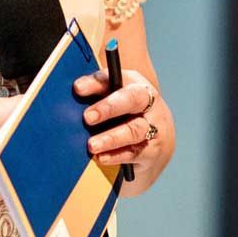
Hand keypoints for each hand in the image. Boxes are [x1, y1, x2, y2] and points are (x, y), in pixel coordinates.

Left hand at [73, 69, 172, 191]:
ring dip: (110, 138)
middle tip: (87, 117)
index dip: (97, 83)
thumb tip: (77, 88)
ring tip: (91, 145)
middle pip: (132, 99)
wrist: (159, 140)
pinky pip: (134, 153)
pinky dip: (116, 156)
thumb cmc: (128, 112)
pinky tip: (100, 158)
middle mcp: (150, 104)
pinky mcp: (154, 151)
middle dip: (109, 107)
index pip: (118, 78)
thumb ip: (97, 88)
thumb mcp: (114, 96)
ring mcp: (155, 128)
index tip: (77, 89)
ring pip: (133, 131)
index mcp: (137, 85)